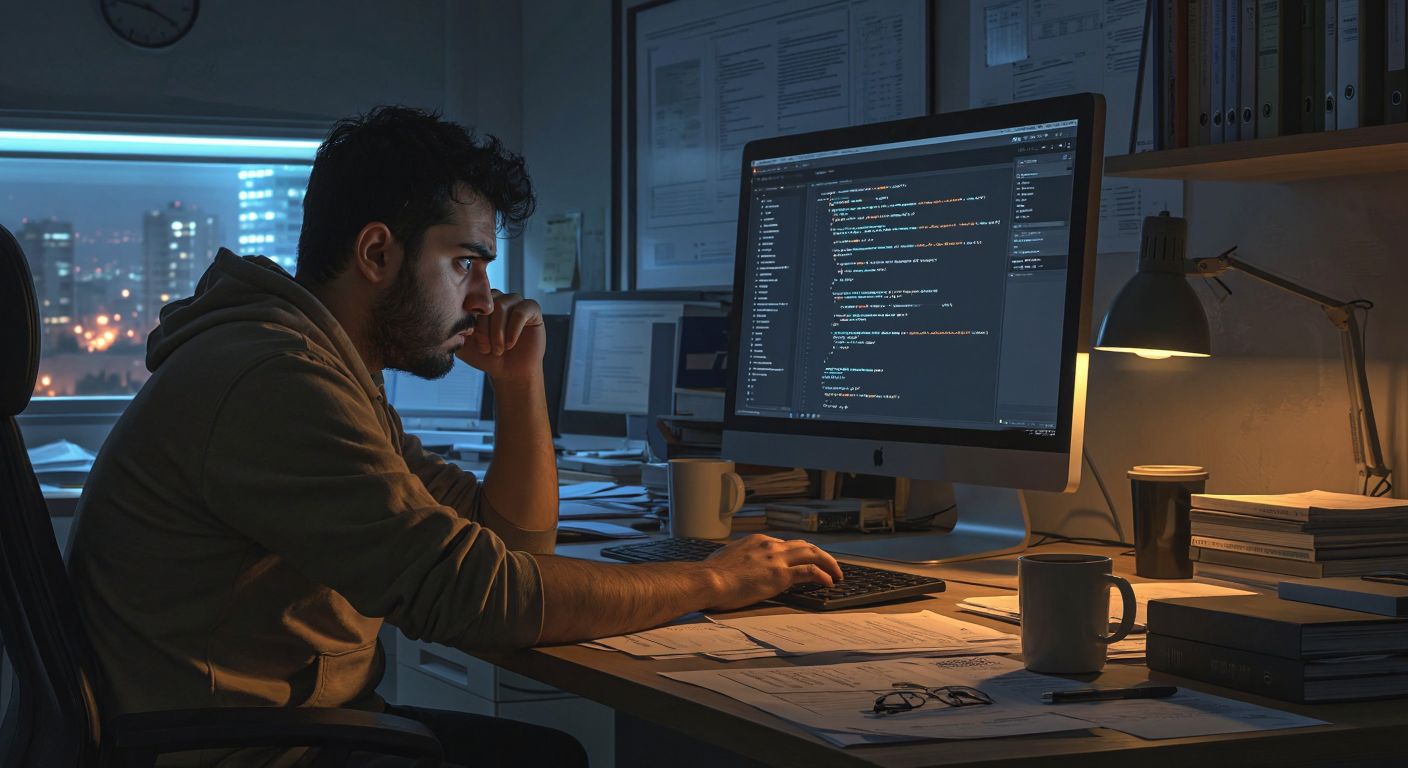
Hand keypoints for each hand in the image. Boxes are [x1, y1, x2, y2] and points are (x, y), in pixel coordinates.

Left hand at [457, 290, 544, 381]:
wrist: (509, 372)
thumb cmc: (487, 357)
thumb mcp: (464, 344)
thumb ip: (455, 330)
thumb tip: (451, 316)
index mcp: (481, 302)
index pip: (472, 298)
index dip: (471, 319)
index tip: (471, 338)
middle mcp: (498, 298)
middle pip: (487, 302)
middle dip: (484, 328)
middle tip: (485, 348)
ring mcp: (516, 301)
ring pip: (502, 306)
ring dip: (498, 332)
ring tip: (498, 349)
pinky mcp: (532, 309)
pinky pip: (521, 312)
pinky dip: (513, 330)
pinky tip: (510, 344)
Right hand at [701, 534, 843, 611]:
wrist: (709, 580)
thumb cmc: (712, 574)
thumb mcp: (726, 558)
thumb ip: (737, 558)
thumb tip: (734, 564)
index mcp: (757, 541)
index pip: (785, 545)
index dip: (797, 554)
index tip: (803, 563)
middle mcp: (770, 545)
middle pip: (804, 545)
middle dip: (819, 554)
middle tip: (829, 565)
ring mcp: (777, 559)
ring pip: (812, 554)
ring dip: (828, 563)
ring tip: (837, 573)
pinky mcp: (780, 575)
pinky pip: (810, 572)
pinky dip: (823, 575)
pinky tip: (830, 582)